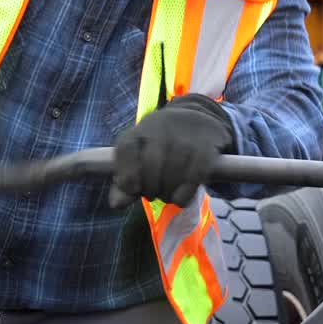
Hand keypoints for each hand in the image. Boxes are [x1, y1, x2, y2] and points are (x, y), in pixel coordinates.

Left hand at [109, 94, 234, 208]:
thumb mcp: (141, 157)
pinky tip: (180, 199)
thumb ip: (126, 182)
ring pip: (174, 170)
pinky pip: (195, 174)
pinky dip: (185, 193)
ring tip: (167, 197)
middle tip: (153, 196)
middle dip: (150, 188)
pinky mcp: (206, 145)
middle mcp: (161, 127)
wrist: (200, 119)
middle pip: (152, 163)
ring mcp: (185, 135)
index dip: (126, 174)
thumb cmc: (163, 146)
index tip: (133, 190)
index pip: (126, 149)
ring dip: (168, 192)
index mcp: (140, 130)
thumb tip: (116, 204)